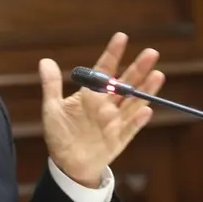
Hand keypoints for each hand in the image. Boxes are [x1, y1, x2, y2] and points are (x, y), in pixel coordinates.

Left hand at [39, 32, 164, 187]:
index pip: (105, 70)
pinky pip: (130, 128)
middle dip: (138, 68)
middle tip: (151, 52)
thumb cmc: (61, 135)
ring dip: (145, 90)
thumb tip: (45, 61)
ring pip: (133, 102)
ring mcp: (114, 122)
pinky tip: (146, 110)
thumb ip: (52, 85)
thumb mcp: (53, 108)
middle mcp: (107, 105)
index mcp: (92, 95)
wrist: (66, 164)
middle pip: (126, 83)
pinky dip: (137, 120)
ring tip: (157, 75)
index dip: (113, 54)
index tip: (121, 37)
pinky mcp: (118, 139)